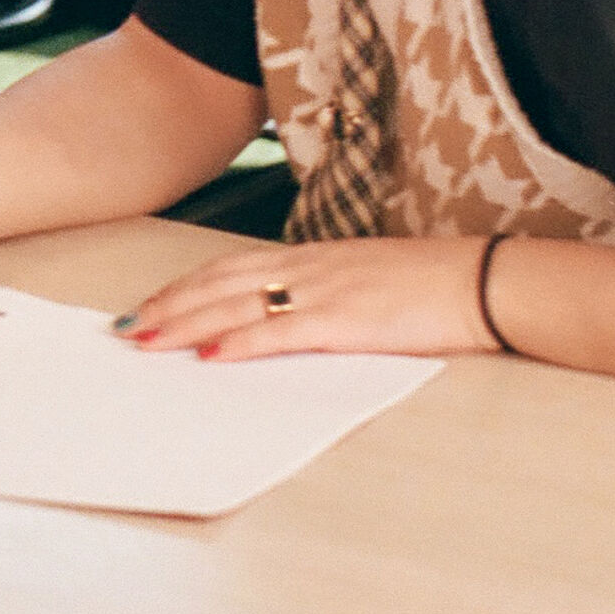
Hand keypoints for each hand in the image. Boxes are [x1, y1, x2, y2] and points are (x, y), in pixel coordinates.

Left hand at [123, 237, 500, 360]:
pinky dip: (241, 343)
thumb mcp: (367, 280)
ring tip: (149, 340)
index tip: (153, 303)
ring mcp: (325, 292)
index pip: (233, 266)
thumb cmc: (434, 285)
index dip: (187, 285)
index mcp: (314, 257)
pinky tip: (212, 356)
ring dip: (188, 323)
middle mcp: (310, 267)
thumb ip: (325, 293)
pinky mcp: (346, 322)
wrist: (485, 281)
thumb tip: (288, 316)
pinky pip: (281, 332)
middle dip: (171, 305)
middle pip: (221, 282)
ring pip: (238, 304)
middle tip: (129, 327)